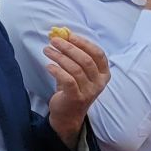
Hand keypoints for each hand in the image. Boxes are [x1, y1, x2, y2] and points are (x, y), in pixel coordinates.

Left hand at [43, 30, 109, 144]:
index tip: (69, 36)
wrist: (68, 114)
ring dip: (59, 57)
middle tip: (54, 41)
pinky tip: (48, 66)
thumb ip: (74, 56)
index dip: (84, 43)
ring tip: (47, 50)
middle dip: (69, 48)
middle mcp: (99, 83)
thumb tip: (62, 36)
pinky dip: (57, 71)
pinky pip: (68, 81)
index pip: (98, 54)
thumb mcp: (79, 72)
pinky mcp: (77, 98)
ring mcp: (89, 91)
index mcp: (104, 74)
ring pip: (76, 69)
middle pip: (86, 60)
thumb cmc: (73, 89)